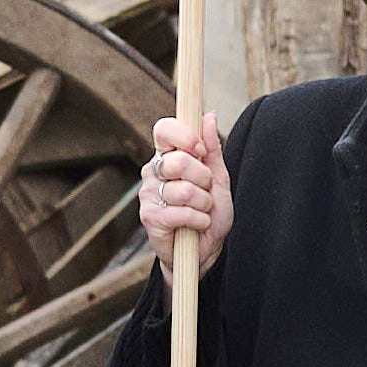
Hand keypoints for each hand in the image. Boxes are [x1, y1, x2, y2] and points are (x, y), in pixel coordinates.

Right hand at [138, 117, 224, 252]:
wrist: (205, 250)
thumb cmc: (209, 213)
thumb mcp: (218, 178)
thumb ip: (212, 149)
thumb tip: (208, 116)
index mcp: (167, 157)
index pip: (163, 130)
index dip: (183, 136)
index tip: (200, 149)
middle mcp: (153, 172)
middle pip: (177, 161)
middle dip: (203, 178)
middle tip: (206, 190)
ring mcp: (149, 195)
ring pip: (184, 190)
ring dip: (204, 204)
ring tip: (202, 211)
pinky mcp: (150, 217)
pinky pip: (182, 212)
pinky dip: (199, 220)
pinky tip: (197, 225)